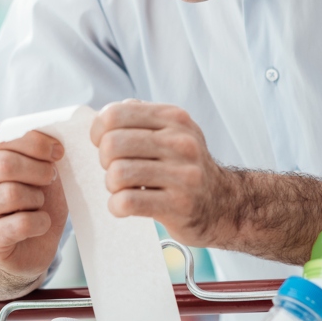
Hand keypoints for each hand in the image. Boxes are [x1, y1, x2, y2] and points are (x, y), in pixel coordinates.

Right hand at [0, 126, 67, 278]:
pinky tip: (40, 223)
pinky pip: (20, 224)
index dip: (32, 140)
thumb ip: (39, 149)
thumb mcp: (39, 168)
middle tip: (51, 177)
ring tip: (39, 203)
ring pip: (11, 194)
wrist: (30, 244)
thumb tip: (53, 138)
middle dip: (38, 169)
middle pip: (3, 164)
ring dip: (37, 198)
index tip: (57, 151)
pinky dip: (40, 222)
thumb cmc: (34, 198)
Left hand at [90, 100, 235, 245]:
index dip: (98, 131)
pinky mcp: (179, 205)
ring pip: (117, 174)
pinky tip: (126, 206)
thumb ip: (140, 117)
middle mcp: (181, 142)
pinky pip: (127, 202)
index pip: (115, 114)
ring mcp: (183, 174)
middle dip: (105, 161)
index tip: (103, 144)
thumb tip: (103, 118)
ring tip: (125, 188)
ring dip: (112, 186)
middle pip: (112, 144)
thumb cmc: (184, 167)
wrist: (223, 204)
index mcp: (174, 117)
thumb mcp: (172, 131)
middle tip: (117, 169)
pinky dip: (117, 206)